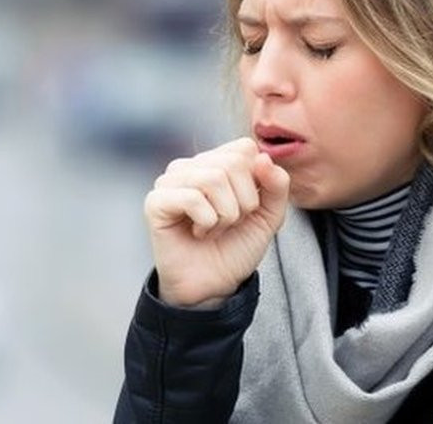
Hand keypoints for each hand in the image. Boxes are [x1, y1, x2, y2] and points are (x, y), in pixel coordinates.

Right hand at [143, 137, 289, 308]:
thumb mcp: (269, 215)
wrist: (214, 285)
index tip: (248, 207)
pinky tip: (199, 233)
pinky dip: (207, 222)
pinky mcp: (156, 201)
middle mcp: (191, 166)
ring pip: (214, 178)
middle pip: (233, 163)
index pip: (244, 148)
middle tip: (231, 222)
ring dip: (225, 214)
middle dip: (244, 202)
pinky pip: (192, 198)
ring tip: (214, 228)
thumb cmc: (236, 246)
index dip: (257, 180)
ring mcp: (170, 181)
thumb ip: (277, 185)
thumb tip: (263, 158)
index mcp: (216, 162)